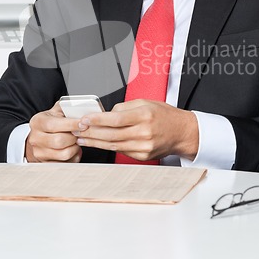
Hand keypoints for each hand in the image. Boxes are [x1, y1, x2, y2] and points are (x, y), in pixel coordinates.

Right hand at [26, 101, 82, 162]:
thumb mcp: (56, 110)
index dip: (71, 125)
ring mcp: (39, 152)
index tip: (84, 124)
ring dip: (75, 148)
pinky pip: (65, 164)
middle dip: (74, 137)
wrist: (40, 136)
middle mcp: (35, 138)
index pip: (54, 125)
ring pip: (64, 154)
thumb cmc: (52, 121)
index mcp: (37, 122)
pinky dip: (73, 157)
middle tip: (80, 133)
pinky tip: (73, 149)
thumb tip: (81, 108)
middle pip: (59, 141)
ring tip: (76, 141)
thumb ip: (67, 107)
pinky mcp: (46, 163)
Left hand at [73, 100, 198, 161]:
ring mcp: (144, 146)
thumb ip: (124, 107)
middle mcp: (144, 132)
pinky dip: (107, 147)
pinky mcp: (143, 156)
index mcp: (144, 115)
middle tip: (77, 129)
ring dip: (95, 142)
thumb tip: (106, 113)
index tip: (84, 119)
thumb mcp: (146, 102)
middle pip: (111, 134)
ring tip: (82, 138)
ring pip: (113, 145)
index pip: (115, 119)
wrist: (181, 132)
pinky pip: (121, 150)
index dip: (97, 120)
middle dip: (91, 132)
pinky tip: (97, 143)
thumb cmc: (164, 115)